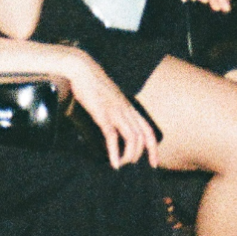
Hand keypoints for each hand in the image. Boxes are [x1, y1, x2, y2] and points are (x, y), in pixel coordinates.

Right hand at [58, 47, 160, 166]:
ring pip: (132, 139)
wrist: (83, 69)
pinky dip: (114, 152)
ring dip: (128, 156)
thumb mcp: (110, 99)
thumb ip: (116, 111)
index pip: (148, 130)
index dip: (153, 149)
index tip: (154, 164)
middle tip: (130, 166)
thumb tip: (115, 126)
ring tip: (120, 165)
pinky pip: (112, 136)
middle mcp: (126, 111)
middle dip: (139, 156)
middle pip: (142, 138)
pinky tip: (113, 163)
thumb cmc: (94, 84)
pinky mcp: (102, 114)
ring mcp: (116, 112)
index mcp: (129, 108)